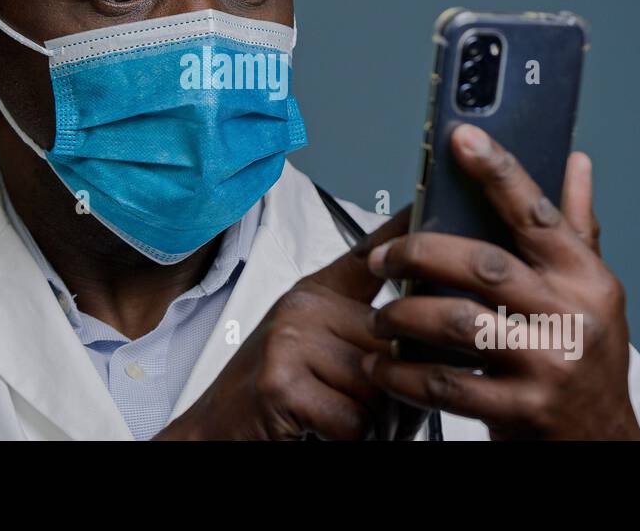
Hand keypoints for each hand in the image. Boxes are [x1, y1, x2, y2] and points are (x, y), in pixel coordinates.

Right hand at [157, 208, 427, 439]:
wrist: (212, 434)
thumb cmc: (271, 399)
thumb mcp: (314, 349)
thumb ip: (358, 331)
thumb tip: (421, 334)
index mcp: (315, 294)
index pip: (368, 254)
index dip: (402, 228)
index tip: (426, 200)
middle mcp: (304, 306)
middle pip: (394, 341)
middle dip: (394, 387)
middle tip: (362, 409)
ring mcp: (289, 338)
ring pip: (379, 384)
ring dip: (370, 419)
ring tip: (335, 420)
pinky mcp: (281, 380)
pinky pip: (353, 420)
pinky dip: (344, 438)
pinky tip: (314, 430)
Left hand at [362, 123, 639, 439]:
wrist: (602, 446)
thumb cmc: (590, 362)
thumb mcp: (594, 295)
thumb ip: (577, 229)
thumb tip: (576, 161)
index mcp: (587, 279)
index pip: (537, 213)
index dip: (498, 171)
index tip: (460, 137)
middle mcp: (572, 317)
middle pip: (482, 265)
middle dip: (419, 254)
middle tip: (383, 258)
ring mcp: (547, 365)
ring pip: (455, 323)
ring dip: (403, 316)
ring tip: (379, 318)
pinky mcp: (520, 410)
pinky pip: (445, 385)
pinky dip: (404, 375)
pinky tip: (384, 367)